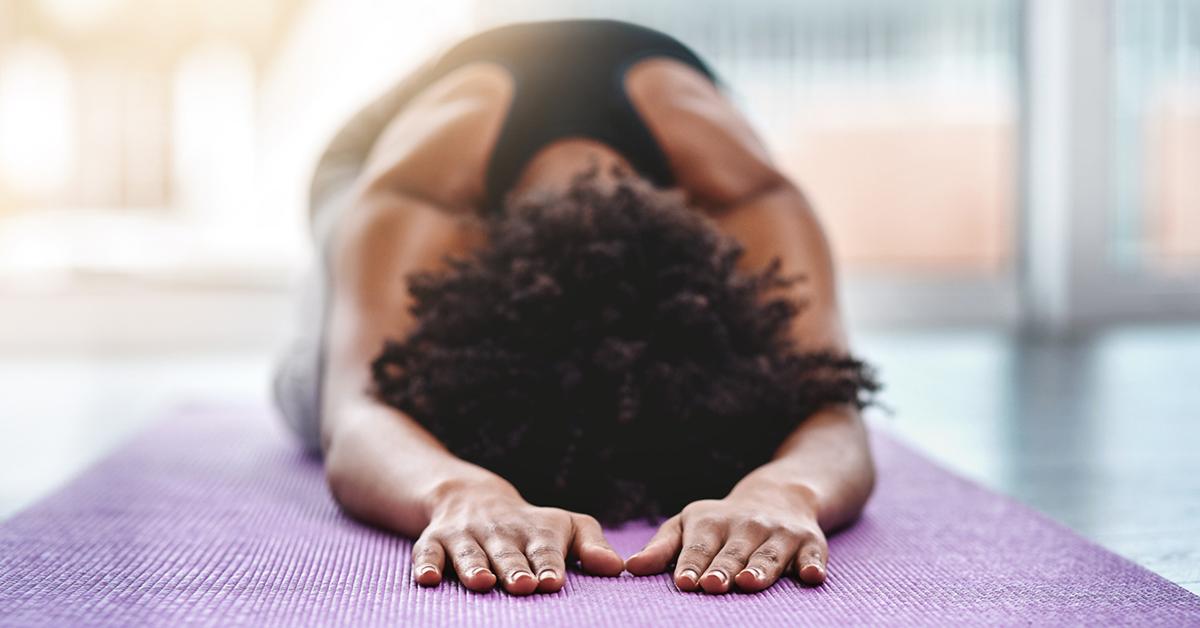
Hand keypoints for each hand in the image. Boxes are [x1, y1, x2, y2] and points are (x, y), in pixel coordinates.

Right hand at [411, 482, 623, 593]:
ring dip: (473, 566)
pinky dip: (425, 564)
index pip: (544, 549)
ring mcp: (465, 536)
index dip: (548, 564)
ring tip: (482, 583)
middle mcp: (499, 531)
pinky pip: (427, 552)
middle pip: (507, 552)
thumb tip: (617, 568)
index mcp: (535, 531)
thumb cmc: (532, 525)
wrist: (473, 497)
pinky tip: (428, 580)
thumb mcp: (566, 527)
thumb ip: (592, 546)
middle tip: (522, 585)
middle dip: (514, 568)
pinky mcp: (434, 541)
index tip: (552, 582)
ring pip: (469, 552)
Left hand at [625, 487, 827, 593]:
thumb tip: (630, 568)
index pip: (699, 548)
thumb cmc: (720, 524)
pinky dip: (813, 564)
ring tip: (749, 583)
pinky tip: (812, 576)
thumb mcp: (687, 527)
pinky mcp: (810, 543)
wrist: (778, 497)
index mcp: (711, 523)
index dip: (691, 564)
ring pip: (769, 554)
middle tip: (712, 585)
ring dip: (761, 568)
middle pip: (733, 552)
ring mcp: (780, 533)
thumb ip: (661, 549)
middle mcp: (746, 526)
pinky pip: (814, 554)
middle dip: (723, 568)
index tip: (684, 582)